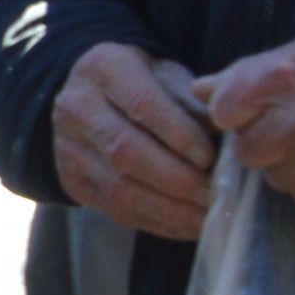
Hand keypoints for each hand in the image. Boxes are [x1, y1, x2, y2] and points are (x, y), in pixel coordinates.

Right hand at [50, 38, 224, 239]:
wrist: (88, 98)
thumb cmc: (142, 84)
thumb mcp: (169, 76)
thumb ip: (195, 103)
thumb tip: (227, 140)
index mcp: (105, 69)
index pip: (142, 104)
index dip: (178, 134)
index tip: (210, 157)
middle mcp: (77, 108)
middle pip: (126, 152)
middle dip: (176, 178)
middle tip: (214, 193)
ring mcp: (68, 149)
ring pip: (120, 188)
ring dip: (169, 208)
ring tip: (207, 215)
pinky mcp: (73, 182)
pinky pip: (116, 210)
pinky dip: (157, 222)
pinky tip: (188, 225)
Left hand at [196, 39, 294, 215]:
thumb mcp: (291, 58)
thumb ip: (242, 76)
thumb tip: (200, 91)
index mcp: (278, 80)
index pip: (223, 111)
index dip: (235, 112)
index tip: (255, 108)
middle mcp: (294, 121)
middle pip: (246, 151)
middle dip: (262, 142)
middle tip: (289, 127)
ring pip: (275, 177)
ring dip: (287, 165)